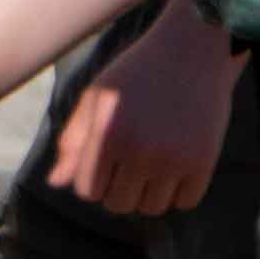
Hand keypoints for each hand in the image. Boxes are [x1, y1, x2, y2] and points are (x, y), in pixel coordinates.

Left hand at [52, 0, 236, 217]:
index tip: (104, 161)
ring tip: (152, 162)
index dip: (92, 180)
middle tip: (129, 160)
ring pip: (151, 208)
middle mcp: (139, 151)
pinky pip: (185, 203)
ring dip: (148, 193)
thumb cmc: (137, 73)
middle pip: (118, 204)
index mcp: (107, 135)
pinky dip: (179, 192)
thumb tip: (55, 184)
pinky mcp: (204, 162)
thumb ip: (73, 142)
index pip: (88, 190)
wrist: (194, 50)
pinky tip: (176, 165)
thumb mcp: (96, 98)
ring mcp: (174, 159)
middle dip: (118, 188)